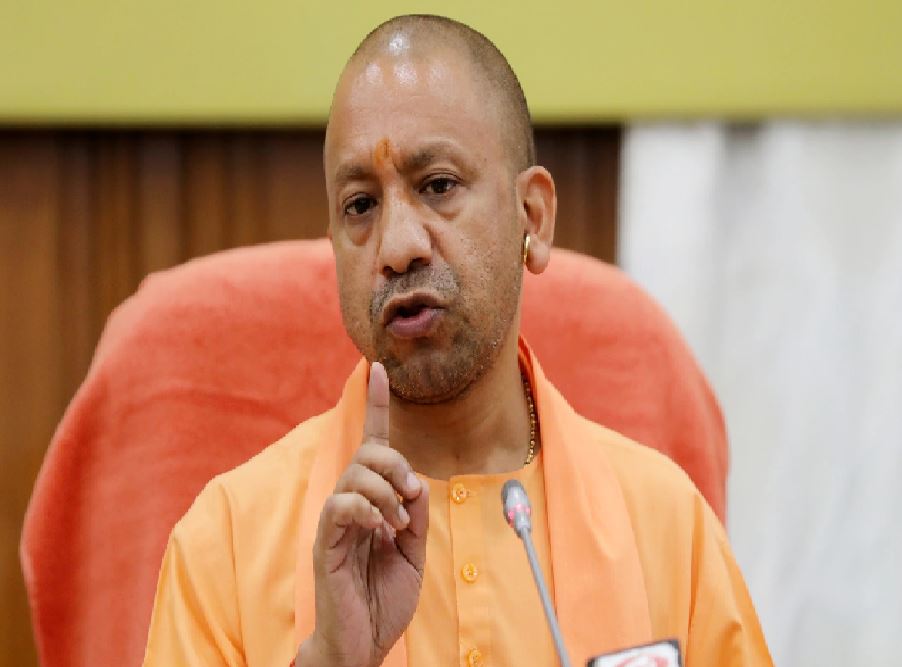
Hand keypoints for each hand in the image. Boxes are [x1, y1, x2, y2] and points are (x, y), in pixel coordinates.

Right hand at [298, 362, 428, 666]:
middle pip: (368, 453)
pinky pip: (340, 505)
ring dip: (385, 490)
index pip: (374, 445)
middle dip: (394, 462)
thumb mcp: (414, 551)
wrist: (363, 643)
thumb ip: (415, 515)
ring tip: (398, 520)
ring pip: (355, 474)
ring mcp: (336, 522)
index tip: (378, 368)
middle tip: (412, 493)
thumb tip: (415, 484)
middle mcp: (351, 504)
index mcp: (373, 502)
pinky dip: (365, 509)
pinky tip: (378, 528)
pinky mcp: (325, 542)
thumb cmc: (384, 598)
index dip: (377, 406)